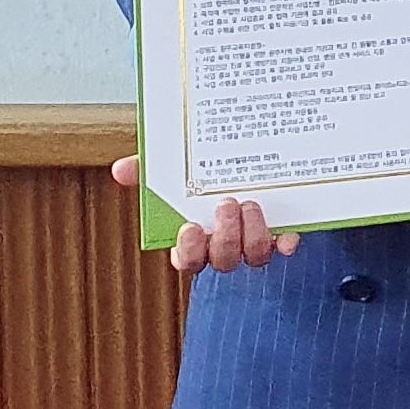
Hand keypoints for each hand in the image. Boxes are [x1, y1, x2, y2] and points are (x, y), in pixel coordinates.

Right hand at [112, 154, 299, 274]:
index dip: (188, 251)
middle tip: (226, 204)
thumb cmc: (208, 170)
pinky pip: (286, 246)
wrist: (260, 149)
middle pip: (223, 260)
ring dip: (253, 234)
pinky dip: (287, 241)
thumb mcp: (179, 165)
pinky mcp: (284, 232)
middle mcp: (227, 244)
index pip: (188, 259)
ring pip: (255, 256)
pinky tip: (288, 233)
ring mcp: (256, 240)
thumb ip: (151, 170)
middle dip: (224, 237)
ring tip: (251, 203)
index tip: (190, 227)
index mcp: (197, 235)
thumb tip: (121, 169)